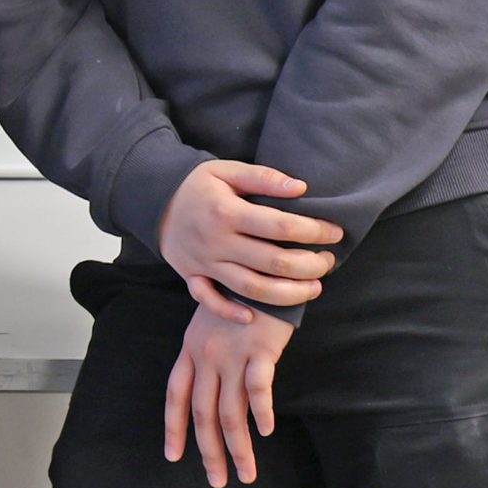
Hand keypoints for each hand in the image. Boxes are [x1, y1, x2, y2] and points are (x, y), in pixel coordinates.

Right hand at [157, 161, 343, 321]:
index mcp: (227, 211)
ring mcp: (204, 263)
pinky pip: (210, 301)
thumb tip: (300, 188)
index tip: (334, 232)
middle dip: (310, 265)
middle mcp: (217, 241)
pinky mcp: (192, 276)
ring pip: (252, 289)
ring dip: (289, 294)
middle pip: (273, 262)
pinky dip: (231, 312)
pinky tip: (255, 317)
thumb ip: (263, 177)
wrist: (152, 200)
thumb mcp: (226, 170)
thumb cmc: (197, 185)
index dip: (314, 230)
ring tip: (314, 287)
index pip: (281, 225)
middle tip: (328, 261)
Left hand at [165, 307, 292, 487]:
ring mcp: (231, 354)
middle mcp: (206, 356)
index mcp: (190, 350)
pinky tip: (265, 432)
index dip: (173, 428)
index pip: (175, 396)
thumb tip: (216, 398)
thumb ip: (210, 360)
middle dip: (209, 452)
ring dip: (238, 448)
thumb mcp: (210, 326)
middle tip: (217, 481)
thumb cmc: (240, 300)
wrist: (261, 271)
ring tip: (247, 474)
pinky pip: (257, 388)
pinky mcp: (260, 351)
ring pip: (229, 412)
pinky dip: (261, 412)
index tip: (173, 456)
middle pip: (202, 414)